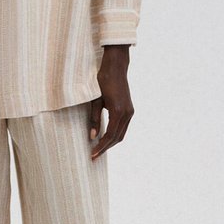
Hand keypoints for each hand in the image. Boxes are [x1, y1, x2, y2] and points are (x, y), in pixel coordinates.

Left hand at [88, 45, 133, 159]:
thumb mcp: (95, 100)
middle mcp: (127, 113)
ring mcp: (130, 111)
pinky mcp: (129, 109)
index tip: (92, 154)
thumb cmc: (102, 81)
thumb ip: (94, 119)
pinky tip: (106, 137)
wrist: (115, 67)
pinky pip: (123, 127)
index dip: (101, 147)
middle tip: (94, 156)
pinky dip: (115, 134)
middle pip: (117, 138)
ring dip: (111, 143)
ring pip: (122, 133)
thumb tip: (93, 136)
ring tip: (99, 149)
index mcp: (118, 112)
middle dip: (106, 148)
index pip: (110, 136)